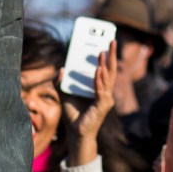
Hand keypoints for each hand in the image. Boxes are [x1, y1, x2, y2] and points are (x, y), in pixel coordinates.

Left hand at [63, 41, 117, 165]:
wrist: (74, 132)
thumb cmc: (73, 114)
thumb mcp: (64, 94)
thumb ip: (61, 82)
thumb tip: (60, 69)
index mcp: (98, 88)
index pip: (105, 69)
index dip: (106, 56)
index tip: (106, 43)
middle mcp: (105, 92)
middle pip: (110, 70)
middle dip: (112, 54)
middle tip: (112, 40)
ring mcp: (105, 99)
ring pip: (107, 78)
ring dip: (105, 64)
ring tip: (103, 51)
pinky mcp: (102, 105)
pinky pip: (101, 89)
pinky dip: (99, 79)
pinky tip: (97, 69)